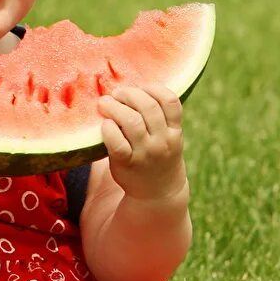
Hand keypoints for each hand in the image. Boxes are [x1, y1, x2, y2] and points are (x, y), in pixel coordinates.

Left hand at [97, 84, 187, 202]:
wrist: (157, 193)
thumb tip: (129, 89)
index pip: (171, 101)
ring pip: (132, 121)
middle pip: (148, 106)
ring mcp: (146, 153)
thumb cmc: (157, 157)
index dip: (153, 88)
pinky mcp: (128, 164)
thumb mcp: (167, 137)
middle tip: (116, 93)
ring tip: (105, 103)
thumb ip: (157, 117)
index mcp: (175, 131)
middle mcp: (163, 141)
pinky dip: (108, 129)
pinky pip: (117, 143)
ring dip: (115, 107)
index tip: (140, 87)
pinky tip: (104, 124)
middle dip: (129, 94)